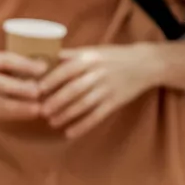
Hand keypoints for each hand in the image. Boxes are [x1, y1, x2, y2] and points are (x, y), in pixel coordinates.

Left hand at [40, 46, 164, 137]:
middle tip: (41, 111)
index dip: (52, 80)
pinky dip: (83, 126)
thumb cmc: (113, 56)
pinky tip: (70, 133)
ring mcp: (107, 89)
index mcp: (90, 58)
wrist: (145, 64)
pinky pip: (97, 116)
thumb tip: (44, 58)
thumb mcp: (93, 50)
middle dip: (56, 101)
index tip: (38, 89)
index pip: (67, 70)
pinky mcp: (115, 103)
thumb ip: (71, 55)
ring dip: (66, 115)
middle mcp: (98, 74)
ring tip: (52, 122)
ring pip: (84, 105)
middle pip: (74, 89)